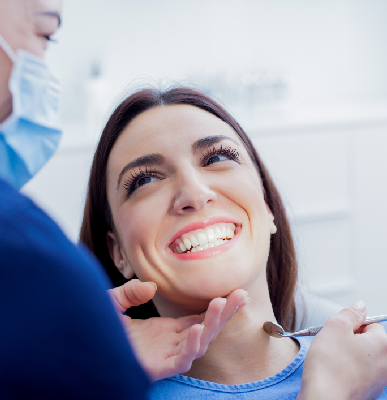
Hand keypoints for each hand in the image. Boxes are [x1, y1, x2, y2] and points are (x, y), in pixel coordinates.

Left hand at [109, 280, 247, 381]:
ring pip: (199, 343)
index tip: (234, 292)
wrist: (82, 347)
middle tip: (242, 294)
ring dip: (212, 324)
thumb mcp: (114, 302)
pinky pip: (181, 360)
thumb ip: (131, 292)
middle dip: (225, 313)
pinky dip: (191, 346)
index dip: (217, 307)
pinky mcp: (157, 368)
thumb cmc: (97, 330)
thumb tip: (151, 287)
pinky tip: (196, 328)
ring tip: (222, 303)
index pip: (199, 317)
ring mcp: (165, 355)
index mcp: (165, 330)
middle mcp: (170, 343)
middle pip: (206, 328)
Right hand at [297, 301, 386, 399]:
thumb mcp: (335, 326)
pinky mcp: (367, 392)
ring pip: (361, 357)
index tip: (339, 331)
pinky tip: (333, 373)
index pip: (370, 323)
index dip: (351, 324)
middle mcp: (386, 364)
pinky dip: (345, 370)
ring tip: (331, 359)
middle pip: (367, 340)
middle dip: (349, 339)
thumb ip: (350, 313)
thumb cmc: (330, 366)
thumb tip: (360, 306)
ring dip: (346, 354)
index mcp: (383, 345)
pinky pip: (357, 373)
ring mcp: (378, 381)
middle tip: (333, 344)